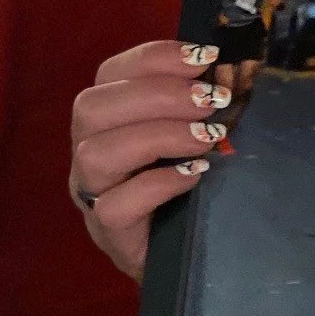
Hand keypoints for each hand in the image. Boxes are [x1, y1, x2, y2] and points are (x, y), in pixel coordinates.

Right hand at [70, 42, 228, 281]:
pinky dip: (159, 183)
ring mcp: (92, 195)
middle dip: (157, 94)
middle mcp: (88, 152)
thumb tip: (227, 71)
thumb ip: (197, 105)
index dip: (154, 58)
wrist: (184, 257)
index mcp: (106, 119)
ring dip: (158, 135)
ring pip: (95, 153)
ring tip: (208, 137)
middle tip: (211, 101)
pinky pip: (115, 206)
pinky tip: (195, 174)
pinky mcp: (108, 234)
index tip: (204, 58)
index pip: (110, 74)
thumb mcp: (191, 136)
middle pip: (92, 108)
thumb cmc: (189, 185)